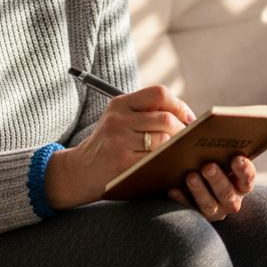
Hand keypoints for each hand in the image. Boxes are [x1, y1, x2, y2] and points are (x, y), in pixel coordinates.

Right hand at [44, 85, 194, 209]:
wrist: (78, 172)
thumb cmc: (108, 147)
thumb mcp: (119, 122)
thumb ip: (146, 115)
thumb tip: (188, 119)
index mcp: (119, 104)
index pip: (158, 94)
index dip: (179, 105)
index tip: (189, 119)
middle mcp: (118, 119)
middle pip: (165, 118)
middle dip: (183, 131)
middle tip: (189, 141)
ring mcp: (118, 141)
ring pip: (163, 139)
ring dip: (177, 148)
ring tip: (181, 153)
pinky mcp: (121, 162)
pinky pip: (155, 159)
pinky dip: (167, 162)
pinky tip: (170, 166)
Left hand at [168, 155, 255, 221]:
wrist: (197, 182)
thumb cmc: (212, 162)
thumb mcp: (219, 157)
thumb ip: (221, 149)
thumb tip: (209, 133)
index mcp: (241, 184)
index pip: (247, 178)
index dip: (244, 170)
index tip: (236, 158)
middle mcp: (231, 200)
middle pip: (226, 192)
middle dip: (217, 179)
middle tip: (208, 166)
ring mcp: (215, 211)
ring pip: (209, 204)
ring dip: (200, 190)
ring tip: (190, 176)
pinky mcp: (196, 215)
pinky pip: (188, 208)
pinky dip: (181, 198)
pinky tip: (173, 189)